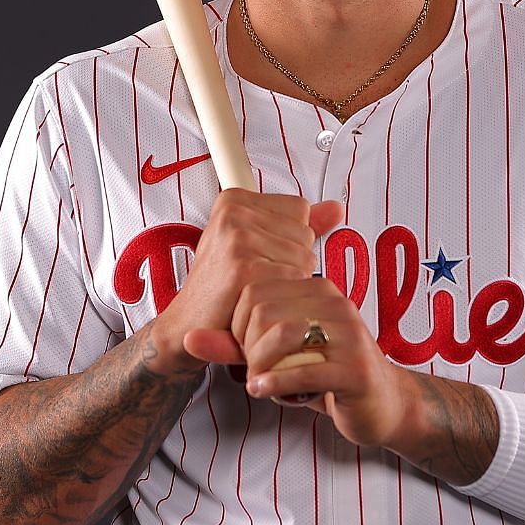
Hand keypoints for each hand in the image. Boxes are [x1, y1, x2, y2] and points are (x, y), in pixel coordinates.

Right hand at [150, 190, 342, 376]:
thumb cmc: (221, 284)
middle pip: (305, 234)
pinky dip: (283, 297)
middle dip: (290, 261)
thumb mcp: (257, 243)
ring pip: (305, 258)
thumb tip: (336, 208)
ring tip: (255, 288)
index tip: (259, 253)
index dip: (289, 239)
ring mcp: (238, 240)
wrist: (188, 323)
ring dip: (288, 282)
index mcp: (236, 200)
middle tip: (255, 275)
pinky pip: (295, 279)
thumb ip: (296, 224)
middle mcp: (234, 213)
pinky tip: (256, 301)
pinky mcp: (245, 269)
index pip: (300, 209)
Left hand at [227, 275, 412, 446]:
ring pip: (282, 338)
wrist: (384, 404)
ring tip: (262, 382)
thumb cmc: (327, 375)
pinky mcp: (356, 369)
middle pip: (265, 313)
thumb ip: (237, 346)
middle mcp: (337, 305)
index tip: (246, 351)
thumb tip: (187, 338)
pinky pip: (303, 371)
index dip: (237, 325)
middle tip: (255, 370)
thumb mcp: (279, 356)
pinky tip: (264, 391)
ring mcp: (350, 335)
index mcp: (319, 290)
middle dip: (247, 347)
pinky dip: (275, 384)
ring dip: (260, 367)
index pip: (256, 291)